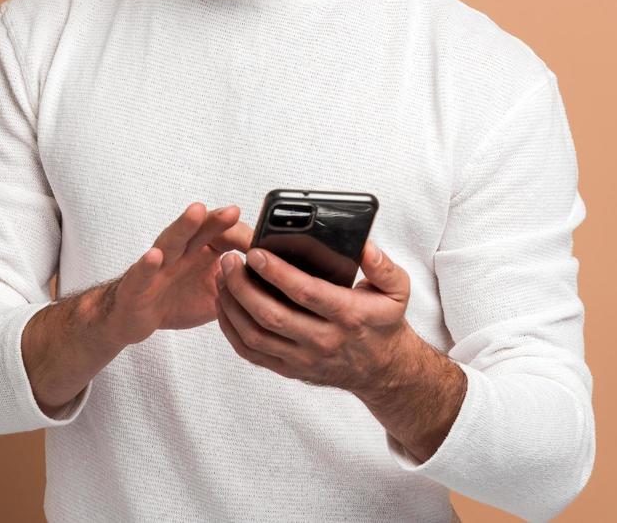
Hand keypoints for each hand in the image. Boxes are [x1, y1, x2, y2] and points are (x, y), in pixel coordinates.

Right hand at [103, 202, 251, 345]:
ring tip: (197, 211)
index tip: (263, 244)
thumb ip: (239, 286)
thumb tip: (274, 284)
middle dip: (216, 220)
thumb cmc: (175, 300)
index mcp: (200, 252)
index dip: (242, 238)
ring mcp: (157, 265)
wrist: (133, 317)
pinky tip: (154, 256)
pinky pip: (142, 273)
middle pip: (199, 231)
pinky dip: (147, 264)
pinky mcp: (136, 284)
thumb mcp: (215, 296)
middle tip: (234, 211)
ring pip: (171, 241)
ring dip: (184, 226)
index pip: (224, 236)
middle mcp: (180, 252)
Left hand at [213, 239, 411, 395]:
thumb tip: (365, 246)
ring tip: (220, 278)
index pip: (306, 293)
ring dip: (232, 306)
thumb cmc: (383, 322)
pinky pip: (252, 353)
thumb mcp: (396, 290)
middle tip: (228, 260)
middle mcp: (323, 340)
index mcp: (348, 315)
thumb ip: (383, 266)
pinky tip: (224, 306)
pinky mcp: (290, 369)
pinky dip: (231, 330)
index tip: (255, 253)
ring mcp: (304, 358)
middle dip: (243, 286)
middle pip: (272, 315)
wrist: (382, 369)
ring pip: (256, 335)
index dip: (277, 273)